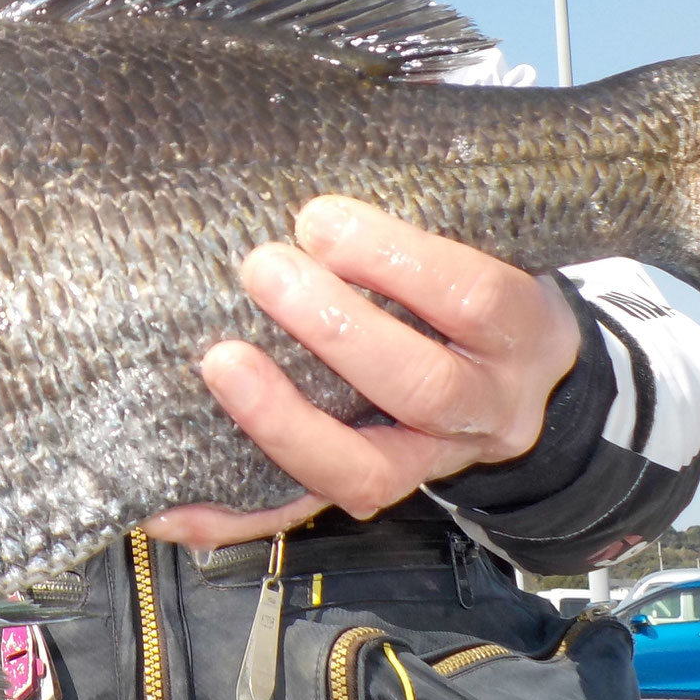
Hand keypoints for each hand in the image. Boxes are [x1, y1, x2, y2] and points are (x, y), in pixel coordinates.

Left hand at [146, 195, 580, 550]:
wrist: (531, 383)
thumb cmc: (477, 291)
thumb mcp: (485, 244)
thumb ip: (419, 217)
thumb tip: (318, 183)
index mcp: (517, 332)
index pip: (473, 299)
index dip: (398, 261)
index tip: (320, 218)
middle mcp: (483, 409)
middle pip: (421, 387)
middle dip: (336, 329)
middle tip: (263, 269)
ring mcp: (427, 463)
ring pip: (363, 470)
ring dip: (282, 420)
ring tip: (220, 363)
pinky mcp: (370, 493)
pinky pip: (300, 516)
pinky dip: (232, 515)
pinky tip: (168, 502)